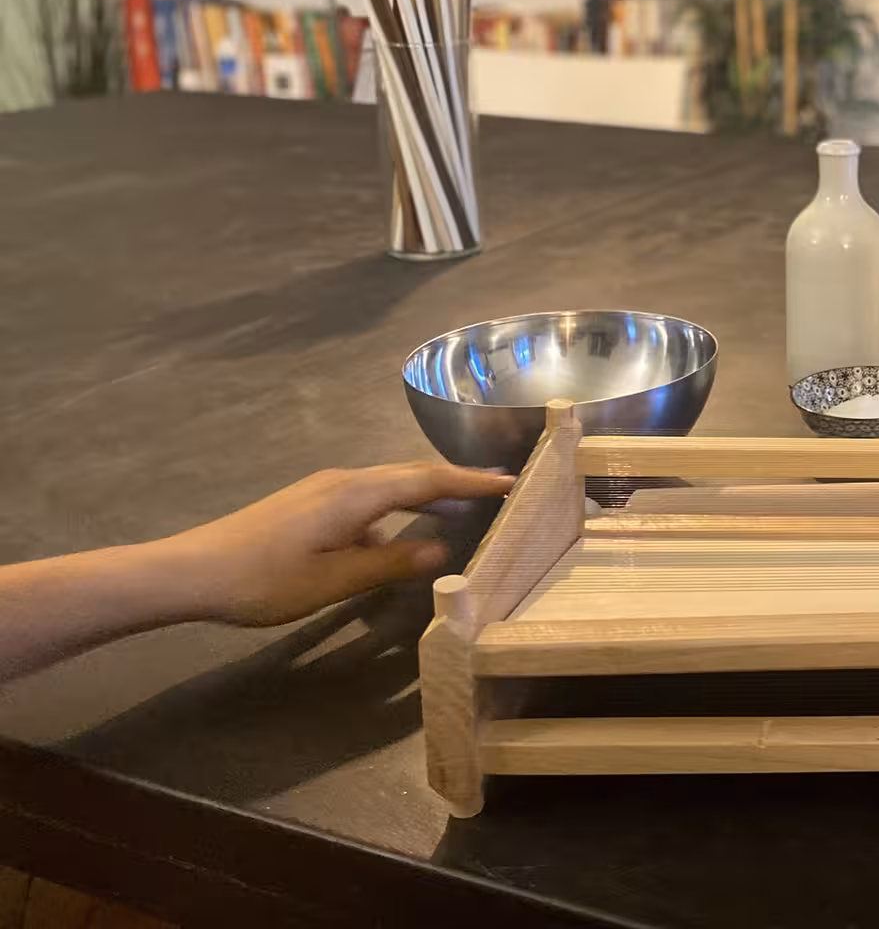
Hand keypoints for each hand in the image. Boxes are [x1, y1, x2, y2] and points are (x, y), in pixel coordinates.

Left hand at [162, 463, 514, 626]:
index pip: (427, 480)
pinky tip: (398, 537)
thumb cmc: (264, 579)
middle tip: (498, 489)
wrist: (191, 572)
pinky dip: (397, 507)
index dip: (471, 481)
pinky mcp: (309, 503)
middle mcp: (344, 481)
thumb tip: (440, 550)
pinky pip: (369, 496)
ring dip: (426, 493)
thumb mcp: (333, 581)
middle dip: (456, 480)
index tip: (511, 481)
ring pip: (388, 484)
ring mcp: (323, 489)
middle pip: (410, 473)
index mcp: (356, 495)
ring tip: (460, 509)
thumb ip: (389, 564)